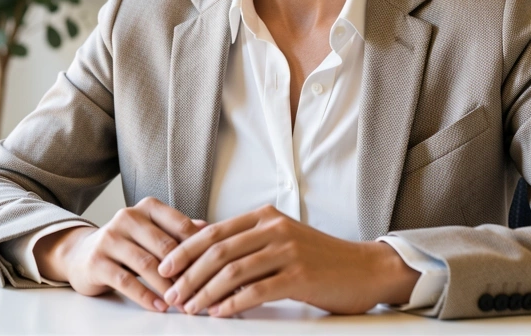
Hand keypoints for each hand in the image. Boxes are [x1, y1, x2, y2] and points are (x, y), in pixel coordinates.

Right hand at [32, 196, 204, 312]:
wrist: (81, 254)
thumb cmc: (127, 244)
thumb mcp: (153, 233)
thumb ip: (179, 231)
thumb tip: (212, 230)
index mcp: (147, 208)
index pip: (180, 226)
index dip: (199, 250)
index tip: (215, 270)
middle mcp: (127, 217)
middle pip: (165, 245)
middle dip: (185, 271)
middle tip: (201, 291)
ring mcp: (110, 238)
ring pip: (146, 264)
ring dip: (167, 287)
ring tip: (182, 303)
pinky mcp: (97, 261)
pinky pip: (126, 281)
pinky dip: (145, 296)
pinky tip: (159, 307)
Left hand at [158, 204, 419, 316]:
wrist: (366, 269)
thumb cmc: (320, 259)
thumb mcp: (281, 240)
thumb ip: (248, 242)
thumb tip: (204, 252)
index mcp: (265, 216)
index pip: (213, 232)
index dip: (184, 250)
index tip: (164, 268)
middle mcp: (274, 228)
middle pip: (217, 251)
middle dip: (188, 274)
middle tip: (170, 294)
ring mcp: (287, 250)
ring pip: (232, 271)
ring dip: (204, 292)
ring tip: (189, 308)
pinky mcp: (300, 276)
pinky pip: (256, 290)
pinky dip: (232, 303)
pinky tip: (218, 313)